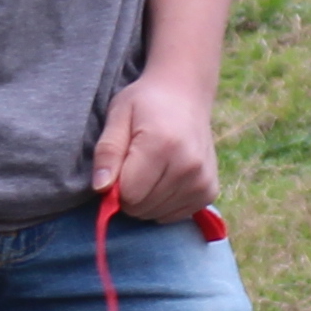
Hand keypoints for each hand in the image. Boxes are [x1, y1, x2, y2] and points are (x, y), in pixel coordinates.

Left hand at [91, 72, 219, 222]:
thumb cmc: (145, 104)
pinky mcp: (209, 191)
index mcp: (162, 145)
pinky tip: (166, 178)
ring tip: (152, 168)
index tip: (120, 164)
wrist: (186, 95)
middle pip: (142, 208)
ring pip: (157, 215)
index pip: (129, 194)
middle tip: (136, 164)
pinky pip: (175, 215)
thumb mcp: (118, 116)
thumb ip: (107, 152)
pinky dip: (164, 203)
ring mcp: (202, 181)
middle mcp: (188, 166)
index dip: (116, 185)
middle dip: (131, 194)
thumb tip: (100, 188)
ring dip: (147, 199)